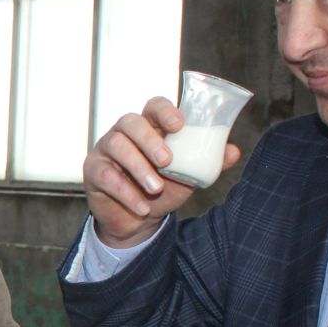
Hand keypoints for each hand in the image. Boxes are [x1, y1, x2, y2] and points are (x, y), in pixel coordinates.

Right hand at [82, 97, 238, 247]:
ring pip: (117, 145)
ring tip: (156, 189)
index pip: (154, 106)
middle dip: (149, 139)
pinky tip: (142, 206)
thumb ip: (209, 164)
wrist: (137, 220)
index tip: (179, 125)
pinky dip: (126, 192)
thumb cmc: (163, 189)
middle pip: (131, 121)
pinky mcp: (93, 170)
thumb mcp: (189, 178)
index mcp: (150, 126)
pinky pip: (106, 175)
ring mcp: (106, 149)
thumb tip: (234, 151)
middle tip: (167, 161)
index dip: (165, 110)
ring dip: (138, 167)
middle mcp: (125, 132)